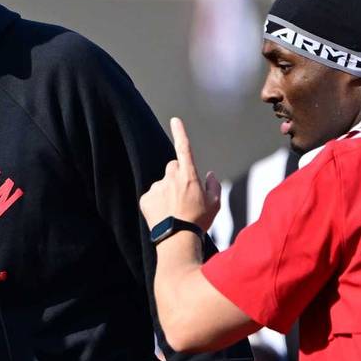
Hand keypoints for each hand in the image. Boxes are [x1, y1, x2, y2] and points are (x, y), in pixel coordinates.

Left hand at [140, 118, 221, 232]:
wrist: (177, 240)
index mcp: (189, 176)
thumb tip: (209, 175)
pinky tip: (164, 215)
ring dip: (167, 191)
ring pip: (162, 183)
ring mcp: (157, 188)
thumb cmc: (198, 221)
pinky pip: (152, 196)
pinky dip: (157, 203)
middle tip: (183, 195)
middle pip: (173, 167)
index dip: (180, 133)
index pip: (184, 149)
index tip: (175, 120)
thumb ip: (213, 186)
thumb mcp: (215, 204)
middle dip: (177, 176)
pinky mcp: (146, 198)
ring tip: (174, 210)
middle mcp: (171, 178)